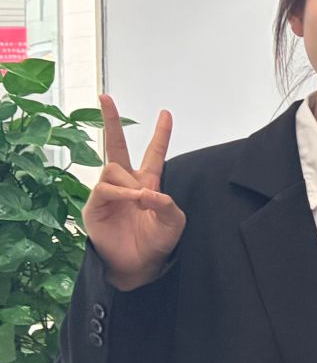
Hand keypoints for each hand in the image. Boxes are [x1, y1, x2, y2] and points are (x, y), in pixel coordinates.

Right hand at [82, 96, 185, 290]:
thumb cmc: (158, 242)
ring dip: (131, 183)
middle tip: (105, 97)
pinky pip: (107, 188)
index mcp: (148, 182)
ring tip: (142, 202)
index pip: (154, 153)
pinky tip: (134, 201)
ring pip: (115, 169)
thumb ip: (168, 204)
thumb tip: (149, 191)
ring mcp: (108, 191)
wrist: (140, 265)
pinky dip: (123, 193)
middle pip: (116, 145)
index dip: (161, 135)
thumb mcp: (174, 222)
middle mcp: (126, 183)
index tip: (166, 113)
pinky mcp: (95, 204)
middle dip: (110, 120)